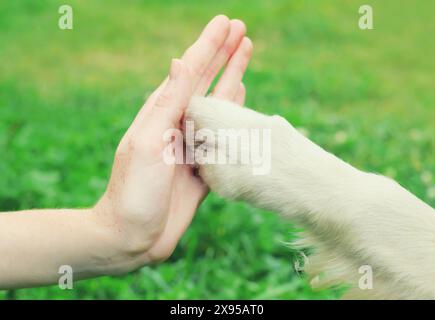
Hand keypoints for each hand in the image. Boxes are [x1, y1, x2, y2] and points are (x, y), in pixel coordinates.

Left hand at [94, 15, 252, 268]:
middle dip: (225, 55)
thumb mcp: (149, 142)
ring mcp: (192, 143)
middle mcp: (178, 123)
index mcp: (163, 113)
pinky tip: (241, 101)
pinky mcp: (204, 165)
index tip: (226, 22)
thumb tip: (180, 60)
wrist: (133, 235)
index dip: (210, 45)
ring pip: (219, 103)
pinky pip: (225, 134)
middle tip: (242, 31)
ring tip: (245, 56)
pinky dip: (235, 115)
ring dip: (233, 78)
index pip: (192, 70)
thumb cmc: (135, 190)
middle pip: (208, 81)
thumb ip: (168, 103)